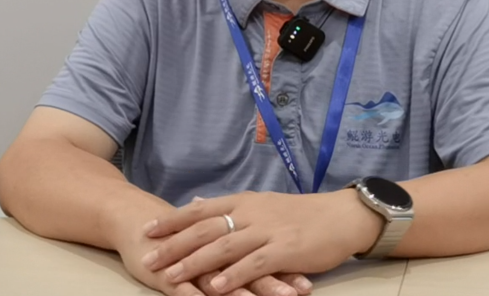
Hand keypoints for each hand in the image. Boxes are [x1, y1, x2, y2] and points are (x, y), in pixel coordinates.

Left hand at [115, 215, 314, 295]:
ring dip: (195, 263)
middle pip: (205, 228)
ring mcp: (268, 231)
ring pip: (224, 247)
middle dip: (174, 245)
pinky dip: (231, 276)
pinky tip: (213, 288)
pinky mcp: (285, 250)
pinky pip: (253, 264)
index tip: (147, 230)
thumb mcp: (260, 203)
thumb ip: (228, 206)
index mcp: (244, 201)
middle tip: (148, 258)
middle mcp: (252, 213)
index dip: (173, 220)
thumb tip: (196, 203)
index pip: (200, 210)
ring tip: (170, 276)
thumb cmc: (300, 214)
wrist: (341, 216)